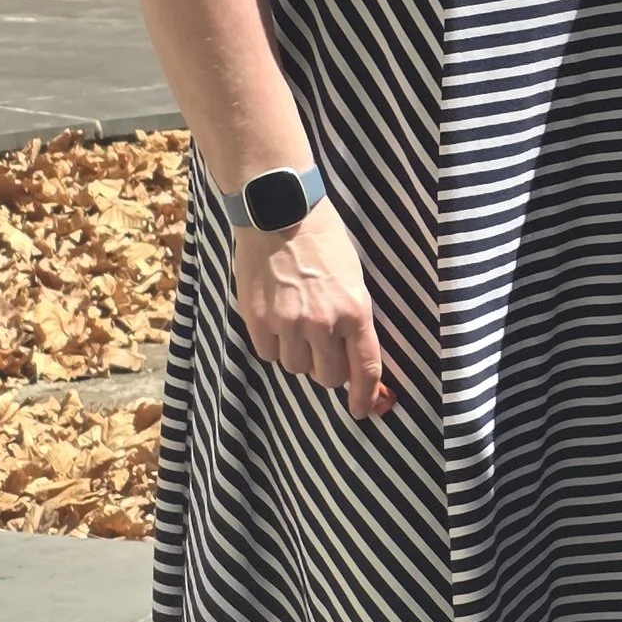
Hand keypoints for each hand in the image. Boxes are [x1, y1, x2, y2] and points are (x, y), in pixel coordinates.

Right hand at [231, 203, 392, 420]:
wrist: (279, 212)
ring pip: (294, 367)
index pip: (364, 367)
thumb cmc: (322, 240)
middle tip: (322, 346)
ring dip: (297, 353)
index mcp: (355, 310)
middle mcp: (322, 322)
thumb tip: (351, 358)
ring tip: (295, 321)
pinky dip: (272, 344)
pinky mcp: (256, 319)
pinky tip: (274, 318)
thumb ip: (353, 320)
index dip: (365, 395)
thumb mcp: (352, 279)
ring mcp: (287, 323)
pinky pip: (267, 353)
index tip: (362, 410)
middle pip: (326, 376)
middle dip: (327, 368)